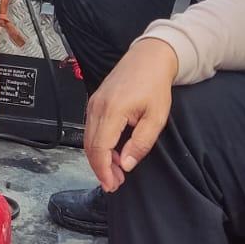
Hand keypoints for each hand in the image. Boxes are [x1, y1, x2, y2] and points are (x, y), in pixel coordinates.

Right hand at [83, 38, 178, 192]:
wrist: (148, 58)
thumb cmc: (154, 85)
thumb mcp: (156, 118)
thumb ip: (141, 144)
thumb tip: (126, 165)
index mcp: (112, 110)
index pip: (100, 148)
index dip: (104, 171)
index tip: (112, 185)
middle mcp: (97, 106)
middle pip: (90, 146)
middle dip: (100, 168)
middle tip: (114, 183)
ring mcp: (93, 103)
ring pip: (88, 139)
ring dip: (99, 158)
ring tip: (116, 171)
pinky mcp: (94, 102)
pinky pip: (91, 129)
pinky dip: (98, 145)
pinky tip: (113, 153)